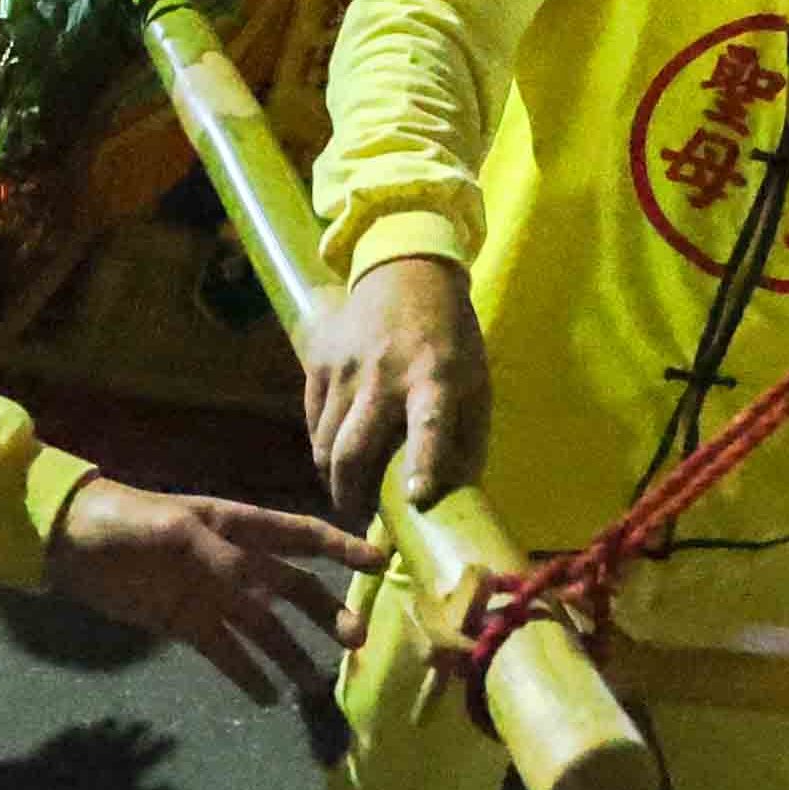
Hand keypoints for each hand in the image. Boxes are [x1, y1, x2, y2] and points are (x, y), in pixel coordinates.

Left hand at [40, 472, 373, 709]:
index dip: (341, 549)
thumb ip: (222, 563)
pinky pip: (225, 652)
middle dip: (326, 613)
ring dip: (290, 654)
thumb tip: (264, 597)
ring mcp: (211, 596)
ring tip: (315, 689)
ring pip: (264, 628)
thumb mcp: (175, 532)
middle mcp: (234, 562)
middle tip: (355, 642)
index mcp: (237, 526)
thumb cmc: (124, 521)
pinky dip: (246, 674)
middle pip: (292, 589)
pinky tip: (268, 698)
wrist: (68, 543)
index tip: (381, 565)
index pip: (301, 536)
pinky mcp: (186, 624)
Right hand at [302, 251, 485, 515]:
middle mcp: (386, 375)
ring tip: (346, 494)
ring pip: (325, 442)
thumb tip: (455, 501)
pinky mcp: (319, 361)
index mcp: (436, 378)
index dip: (424, 464)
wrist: (406, 273)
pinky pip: (312, 421)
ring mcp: (346, 368)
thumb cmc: (450, 338)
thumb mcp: (476, 383)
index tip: (416, 499)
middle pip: (354, 449)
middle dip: (350, 495)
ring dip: (333, 478)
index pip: (431, 426)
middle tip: (357, 517)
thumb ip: (467, 441)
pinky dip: (321, 446)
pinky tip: (334, 455)